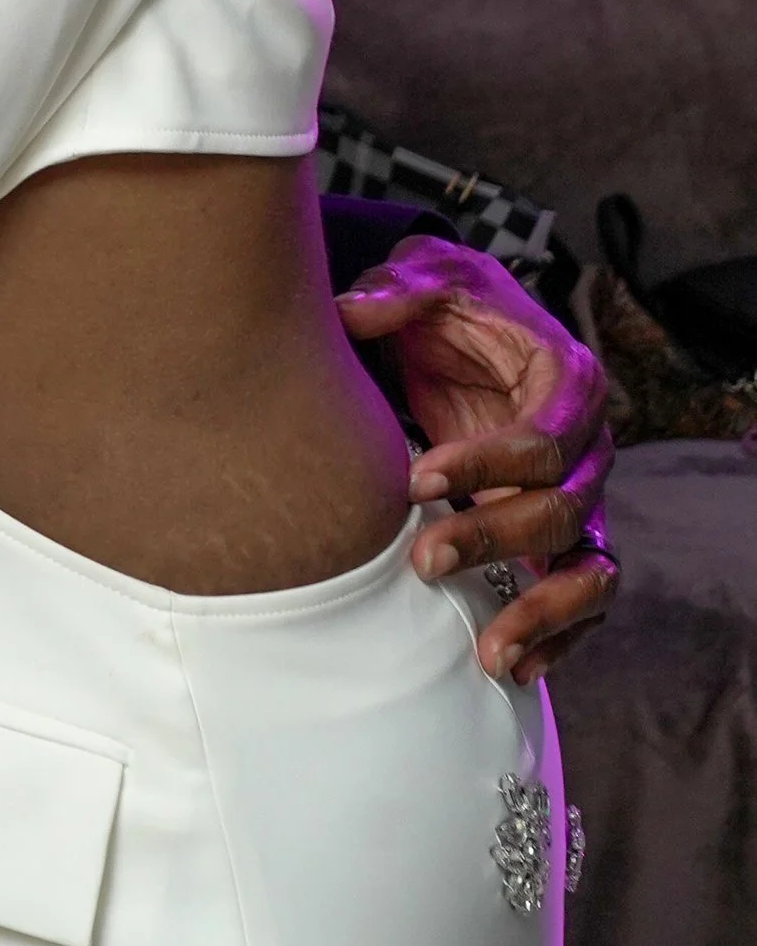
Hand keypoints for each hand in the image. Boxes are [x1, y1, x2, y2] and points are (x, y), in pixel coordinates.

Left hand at [337, 235, 618, 683]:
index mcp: (569, 381)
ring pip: (588, 570)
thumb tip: (355, 311)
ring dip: (541, 612)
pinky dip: (556, 638)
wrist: (459, 329)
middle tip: (421, 561)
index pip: (547, 439)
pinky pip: (582, 601)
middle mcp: (589, 447)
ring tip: (487, 653)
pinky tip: (511, 669)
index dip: (489, 464)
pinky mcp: (559, 539)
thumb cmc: (448, 304)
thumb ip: (397, 290)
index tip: (416, 480)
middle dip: (494, 538)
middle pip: (563, 510)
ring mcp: (580, 499)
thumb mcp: (425, 276)